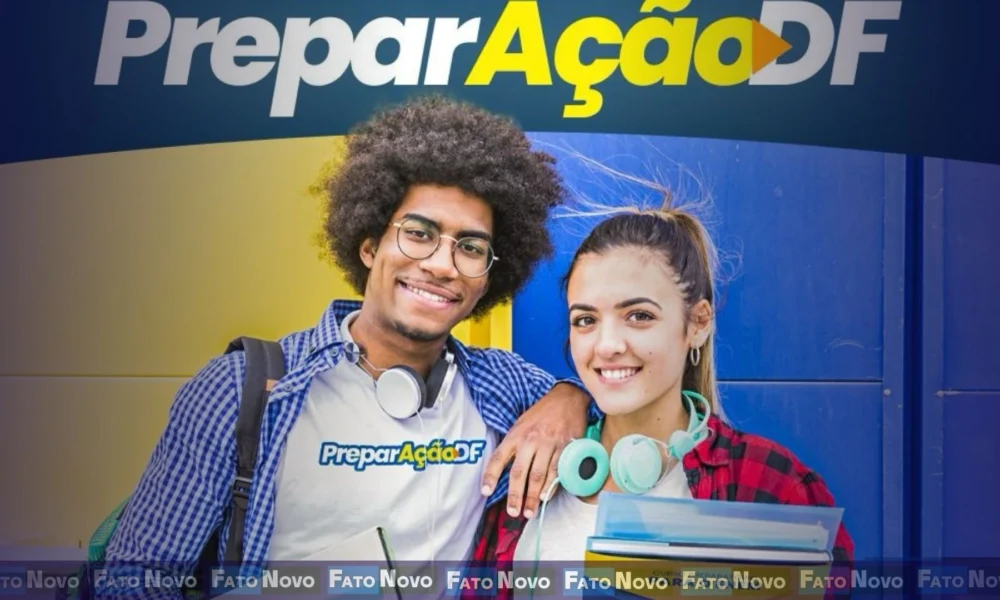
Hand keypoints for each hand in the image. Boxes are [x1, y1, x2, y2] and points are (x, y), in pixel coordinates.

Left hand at [480, 383, 590, 518]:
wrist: (566, 398)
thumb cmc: (541, 413)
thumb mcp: (521, 423)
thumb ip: (513, 444)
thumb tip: (503, 467)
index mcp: (516, 435)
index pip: (499, 458)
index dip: (490, 475)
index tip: (485, 491)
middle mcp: (530, 440)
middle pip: (519, 472)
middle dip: (515, 495)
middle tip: (513, 512)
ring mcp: (548, 444)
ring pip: (538, 475)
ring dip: (533, 496)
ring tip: (529, 512)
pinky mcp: (565, 448)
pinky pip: (557, 470)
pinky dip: (551, 486)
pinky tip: (545, 497)